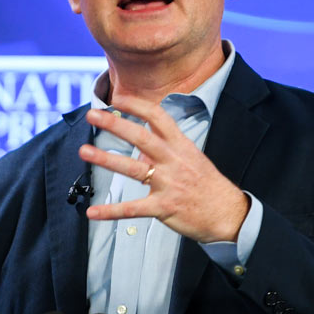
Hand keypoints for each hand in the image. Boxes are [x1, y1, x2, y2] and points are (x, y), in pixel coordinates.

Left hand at [78, 97, 249, 243]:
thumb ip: (165, 152)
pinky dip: (111, 211)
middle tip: (93, 114)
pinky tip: (92, 212)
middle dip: (115, 124)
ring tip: (84, 151)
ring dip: (106, 158)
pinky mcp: (163, 207)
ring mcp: (168, 184)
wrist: (229, 215)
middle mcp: (173, 161)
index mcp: (181, 146)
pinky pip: (133, 209)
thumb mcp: (192, 159)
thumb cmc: (208, 186)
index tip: (117, 99)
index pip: (158, 117)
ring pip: (133, 168)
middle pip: (141, 137)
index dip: (136, 106)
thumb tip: (140, 150)